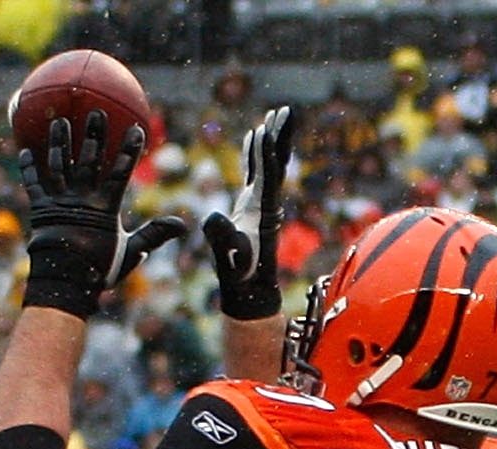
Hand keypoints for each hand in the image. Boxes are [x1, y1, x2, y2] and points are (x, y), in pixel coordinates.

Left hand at [19, 108, 187, 316]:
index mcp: (105, 208)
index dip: (128, 151)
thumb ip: (154, 234)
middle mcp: (81, 199)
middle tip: (97, 111)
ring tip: (59, 120)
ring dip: (60, 142)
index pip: (120, 172)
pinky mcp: (40, 209)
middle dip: (94, 134)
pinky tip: (24, 151)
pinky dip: (28, 169)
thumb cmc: (98, 269)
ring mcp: (59, 202)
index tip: (136, 128)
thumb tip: (183, 225)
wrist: (63, 284)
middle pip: (89, 160)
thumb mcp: (130, 253)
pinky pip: (33, 185)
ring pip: (59, 165)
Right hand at [200, 104, 292, 319]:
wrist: (249, 289)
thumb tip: (212, 216)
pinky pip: (255, 173)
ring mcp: (261, 203)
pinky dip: (255, 154)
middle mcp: (267, 203)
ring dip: (270, 141)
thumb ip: (222, 237)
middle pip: (277, 163)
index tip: (267, 129)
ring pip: (268, 164)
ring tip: (271, 117)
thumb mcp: (229, 257)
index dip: (268, 152)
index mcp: (263, 211)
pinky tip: (253, 138)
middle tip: (284, 112)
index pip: (268, 175)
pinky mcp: (252, 206)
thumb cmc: (239, 275)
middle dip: (279, 137)